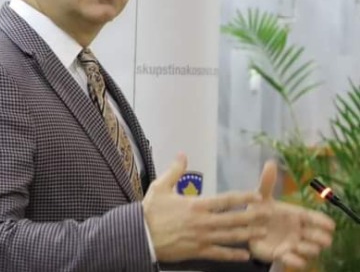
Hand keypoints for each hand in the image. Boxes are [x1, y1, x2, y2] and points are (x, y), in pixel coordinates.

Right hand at [143, 153, 264, 262]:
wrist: (140, 235)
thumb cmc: (150, 211)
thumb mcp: (160, 187)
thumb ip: (174, 171)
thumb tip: (182, 154)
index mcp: (196, 205)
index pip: (226, 200)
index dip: (243, 198)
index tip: (257, 196)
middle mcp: (203, 221)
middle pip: (234, 219)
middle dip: (253, 217)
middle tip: (268, 215)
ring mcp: (202, 237)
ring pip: (230, 237)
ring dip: (247, 235)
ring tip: (262, 233)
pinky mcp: (197, 251)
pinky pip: (219, 253)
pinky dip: (233, 255)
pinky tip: (245, 255)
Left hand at [248, 160, 335, 267]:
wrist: (246, 229)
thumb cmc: (260, 212)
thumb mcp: (261, 197)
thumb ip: (267, 183)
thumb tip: (270, 162)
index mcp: (297, 216)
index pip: (316, 219)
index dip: (324, 222)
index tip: (329, 225)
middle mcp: (300, 231)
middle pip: (321, 237)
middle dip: (321, 238)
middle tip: (312, 235)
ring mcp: (294, 244)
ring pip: (312, 250)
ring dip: (308, 249)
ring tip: (297, 244)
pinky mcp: (284, 255)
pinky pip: (297, 262)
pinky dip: (297, 260)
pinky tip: (290, 255)